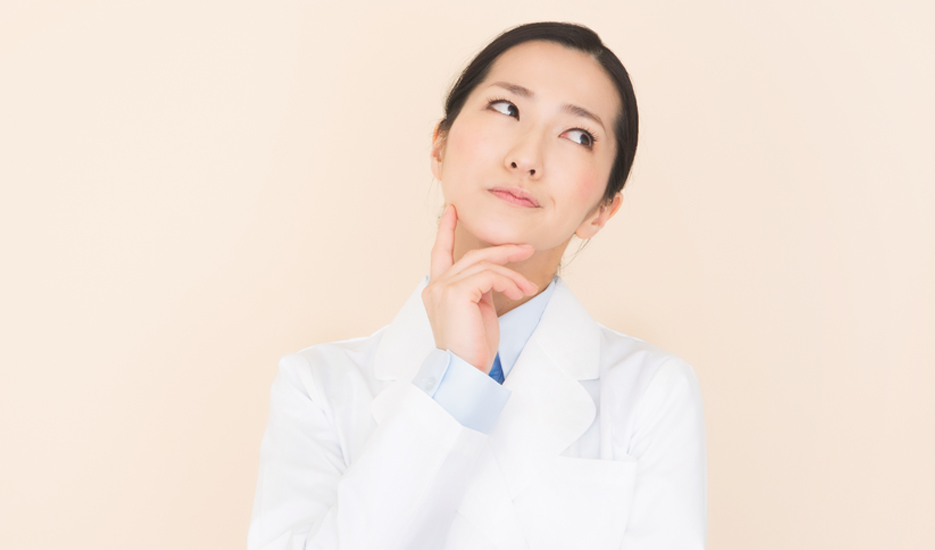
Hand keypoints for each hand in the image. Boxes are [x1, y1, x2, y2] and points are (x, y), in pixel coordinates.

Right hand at [421, 205, 538, 371]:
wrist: (464, 371)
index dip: (446, 230)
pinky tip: (519, 293)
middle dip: (503, 250)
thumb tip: (496, 276)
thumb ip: (478, 289)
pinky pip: (490, 276)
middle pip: (473, 255)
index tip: (453, 210)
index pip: (439, 253)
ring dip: (512, 272)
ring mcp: (444, 288)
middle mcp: (436, 286)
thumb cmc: (472, 348)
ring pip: (485, 264)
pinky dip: (508, 282)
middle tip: (526, 249)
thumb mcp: (476, 312)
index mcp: (436, 290)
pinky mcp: (457, 293)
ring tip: (529, 287)